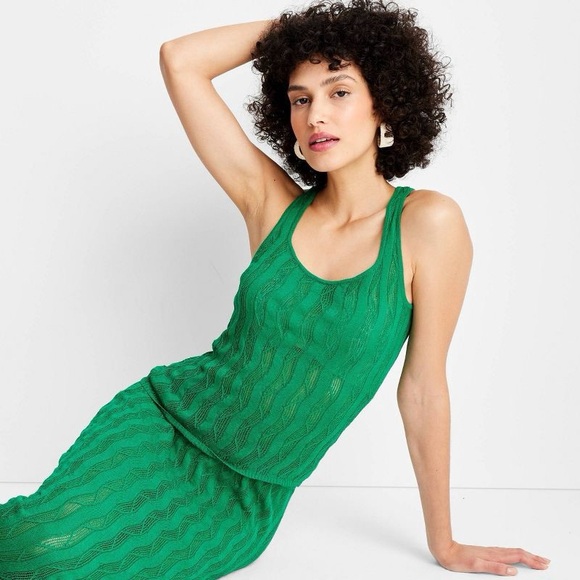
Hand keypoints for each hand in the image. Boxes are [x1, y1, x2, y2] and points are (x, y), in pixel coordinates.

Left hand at [433, 541, 549, 575]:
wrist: (445, 549)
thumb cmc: (458, 559)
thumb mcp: (476, 566)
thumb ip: (494, 568)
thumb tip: (512, 570)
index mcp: (494, 556)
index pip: (517, 557)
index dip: (532, 561)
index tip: (544, 565)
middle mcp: (494, 552)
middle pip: (518, 553)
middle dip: (533, 557)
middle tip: (546, 561)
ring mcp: (490, 551)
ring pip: (512, 552)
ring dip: (526, 555)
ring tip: (535, 558)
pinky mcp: (485, 553)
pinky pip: (505, 552)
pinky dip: (515, 554)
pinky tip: (515, 556)